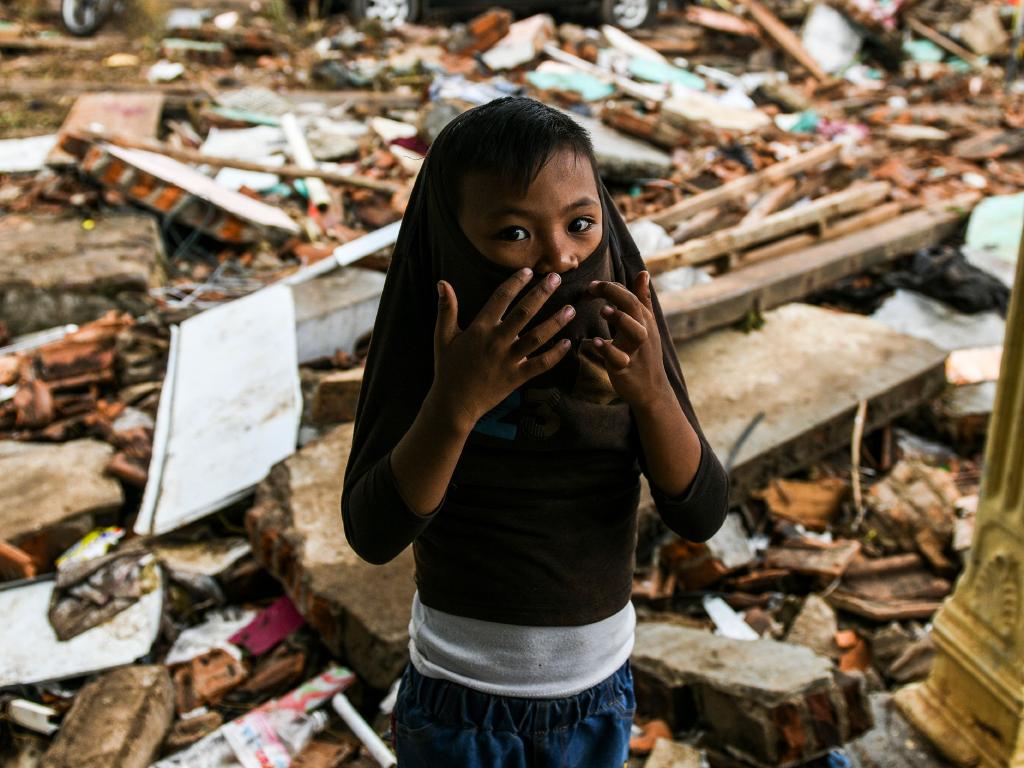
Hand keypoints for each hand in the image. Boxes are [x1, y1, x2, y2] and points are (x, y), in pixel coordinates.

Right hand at [429, 268, 574, 433]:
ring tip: (571, 308)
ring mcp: (509, 360)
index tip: (528, 271)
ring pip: (538, 337)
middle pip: (524, 312)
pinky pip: (541, 364)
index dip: (515, 282)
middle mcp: (497, 341)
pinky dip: (556, 354)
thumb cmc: (448, 368)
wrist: (454, 403)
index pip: (501, 298)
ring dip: (556, 322)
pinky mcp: (517, 377)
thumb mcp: (443, 337)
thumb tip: (443, 283)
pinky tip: (567, 343)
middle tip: (556, 278)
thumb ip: (446, 309)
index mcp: (480, 329)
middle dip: (542, 293)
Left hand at [586, 271, 672, 410]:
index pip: (630, 296)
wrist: (653, 390)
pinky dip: (607, 350)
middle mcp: (643, 332)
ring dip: (620, 319)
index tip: (591, 285)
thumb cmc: (646, 354)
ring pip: (635, 332)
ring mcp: (636, 351)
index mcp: (644, 320)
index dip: (611, 287)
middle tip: (593, 287)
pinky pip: (619, 359)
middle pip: (634, 307)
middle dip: (615, 294)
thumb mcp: (647, 325)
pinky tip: (594, 342)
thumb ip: (642, 299)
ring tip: (603, 311)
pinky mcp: (626, 369)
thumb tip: (643, 272)